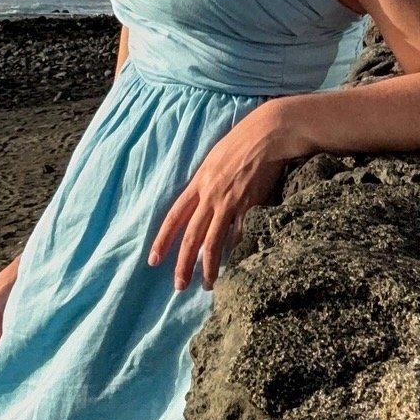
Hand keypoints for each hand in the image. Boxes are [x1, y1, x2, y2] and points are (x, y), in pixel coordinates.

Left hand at [148, 101, 291, 291]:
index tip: (154, 260)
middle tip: (179, 286)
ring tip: (207, 284)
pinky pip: (240, 234)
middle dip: (183, 264)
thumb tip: (201, 204)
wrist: (266, 134)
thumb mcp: (214, 159)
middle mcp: (210, 196)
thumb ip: (206, 183)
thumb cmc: (241, 142)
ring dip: (209, 267)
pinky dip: (236, 251)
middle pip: (191, 237)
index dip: (163, 240)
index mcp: (198, 183)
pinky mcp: (250, 205)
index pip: (174, 217)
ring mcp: (230, 202)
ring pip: (214, 242)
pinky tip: (236, 265)